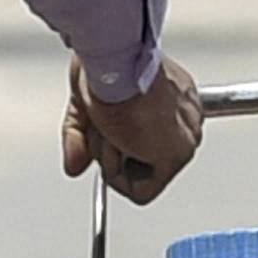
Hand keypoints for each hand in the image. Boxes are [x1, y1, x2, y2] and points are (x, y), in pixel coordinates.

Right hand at [63, 55, 205, 201]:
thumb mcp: (82, 104)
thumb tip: (74, 166)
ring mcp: (184, 136)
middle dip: (109, 148)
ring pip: (142, 175)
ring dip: (111, 157)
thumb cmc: (102, 66)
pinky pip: (144, 191)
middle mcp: (184, 114)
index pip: (149, 134)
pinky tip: (118, 143)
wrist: (112, 66)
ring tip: (110, 125)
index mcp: (169, 92)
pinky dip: (117, 175)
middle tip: (102, 123)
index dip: (114, 141)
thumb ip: (80, 138)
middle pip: (144, 158)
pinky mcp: (178, 154)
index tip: (101, 129)